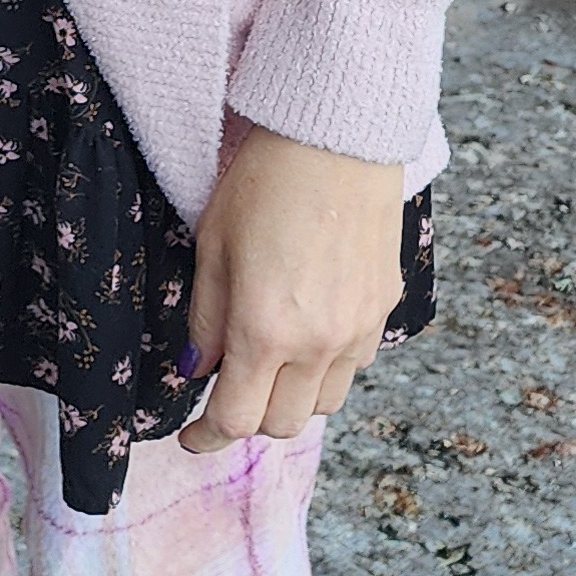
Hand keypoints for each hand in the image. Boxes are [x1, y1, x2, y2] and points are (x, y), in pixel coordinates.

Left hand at [177, 125, 406, 454]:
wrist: (337, 138)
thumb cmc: (264, 182)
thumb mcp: (212, 247)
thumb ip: (205, 320)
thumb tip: (197, 370)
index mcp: (264, 330)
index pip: (236, 420)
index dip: (207, 437)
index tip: (191, 437)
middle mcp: (317, 343)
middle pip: (283, 423)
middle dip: (249, 417)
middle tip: (225, 388)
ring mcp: (357, 329)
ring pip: (324, 403)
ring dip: (291, 397)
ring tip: (267, 361)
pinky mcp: (384, 308)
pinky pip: (353, 365)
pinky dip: (325, 367)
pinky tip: (306, 332)